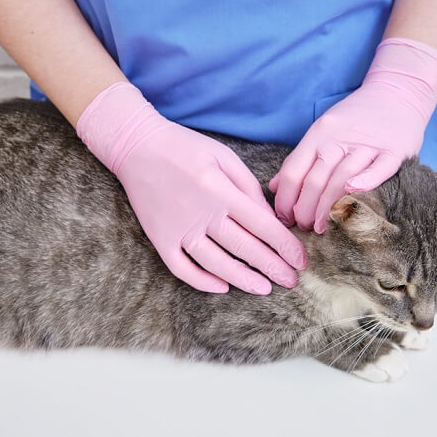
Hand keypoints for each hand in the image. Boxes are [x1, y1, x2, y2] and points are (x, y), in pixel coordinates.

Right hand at [77, 82, 306, 294]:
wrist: (137, 147)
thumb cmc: (185, 148)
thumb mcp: (224, 156)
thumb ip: (248, 186)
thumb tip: (269, 216)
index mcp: (221, 192)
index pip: (263, 226)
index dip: (285, 246)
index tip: (300, 260)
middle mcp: (202, 214)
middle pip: (244, 248)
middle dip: (272, 267)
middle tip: (291, 281)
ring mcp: (179, 229)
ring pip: (216, 264)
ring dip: (243, 279)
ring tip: (264, 289)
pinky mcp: (160, 238)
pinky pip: (181, 268)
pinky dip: (201, 281)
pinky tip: (221, 287)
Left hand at [269, 38, 436, 232]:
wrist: (397, 92)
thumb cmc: (355, 118)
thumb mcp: (322, 131)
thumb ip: (299, 159)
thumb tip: (274, 187)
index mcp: (318, 134)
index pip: (293, 171)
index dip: (285, 199)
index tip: (284, 218)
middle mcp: (339, 139)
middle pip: (315, 179)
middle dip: (305, 209)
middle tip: (304, 228)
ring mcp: (367, 144)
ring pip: (342, 177)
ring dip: (328, 207)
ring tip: (321, 227)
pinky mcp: (394, 150)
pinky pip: (379, 169)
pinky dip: (365, 181)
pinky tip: (352, 195)